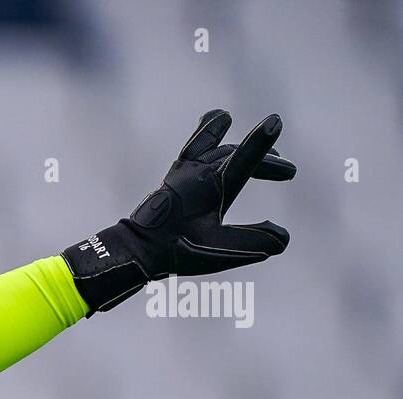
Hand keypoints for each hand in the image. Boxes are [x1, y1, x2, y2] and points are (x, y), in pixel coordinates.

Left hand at [62, 109, 295, 314]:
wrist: (137, 248)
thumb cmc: (176, 249)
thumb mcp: (217, 250)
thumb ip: (252, 242)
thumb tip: (284, 238)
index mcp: (210, 185)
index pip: (242, 160)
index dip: (260, 143)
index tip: (274, 120)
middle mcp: (197, 171)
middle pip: (236, 154)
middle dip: (266, 162)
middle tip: (288, 172)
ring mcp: (184, 171)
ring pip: (215, 144)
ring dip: (238, 142)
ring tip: (251, 134)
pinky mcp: (175, 175)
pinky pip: (196, 143)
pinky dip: (211, 131)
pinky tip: (220, 120)